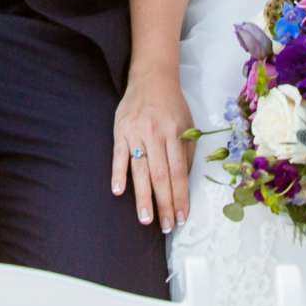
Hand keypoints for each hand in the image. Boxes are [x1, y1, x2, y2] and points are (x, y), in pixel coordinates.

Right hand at [111, 66, 191, 230]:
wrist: (151, 78)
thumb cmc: (172, 105)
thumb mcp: (187, 125)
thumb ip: (186, 153)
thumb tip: (184, 183)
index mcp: (175, 134)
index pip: (179, 172)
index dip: (181, 197)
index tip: (182, 217)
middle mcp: (156, 135)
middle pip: (161, 176)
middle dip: (164, 204)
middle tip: (167, 227)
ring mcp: (136, 133)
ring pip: (140, 170)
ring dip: (143, 197)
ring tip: (145, 219)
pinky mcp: (120, 130)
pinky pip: (118, 155)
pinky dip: (118, 173)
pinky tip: (118, 191)